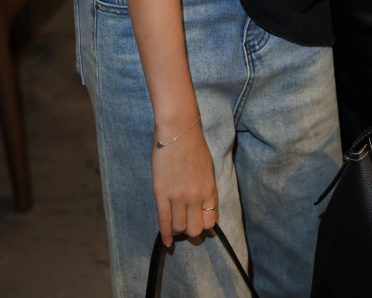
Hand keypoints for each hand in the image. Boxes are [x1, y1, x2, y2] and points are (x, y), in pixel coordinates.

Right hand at [151, 121, 217, 246]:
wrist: (178, 130)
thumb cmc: (193, 144)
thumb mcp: (207, 168)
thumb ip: (205, 187)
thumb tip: (201, 204)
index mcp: (209, 189)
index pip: (210, 221)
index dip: (203, 225)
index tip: (197, 223)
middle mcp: (196, 197)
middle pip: (194, 229)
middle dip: (190, 231)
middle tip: (185, 227)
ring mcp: (178, 197)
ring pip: (180, 227)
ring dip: (177, 230)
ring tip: (175, 226)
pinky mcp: (162, 194)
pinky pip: (164, 220)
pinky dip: (165, 234)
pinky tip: (166, 241)